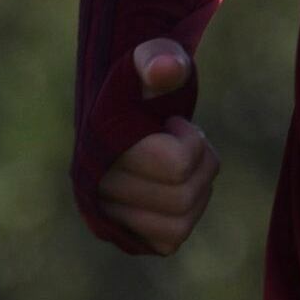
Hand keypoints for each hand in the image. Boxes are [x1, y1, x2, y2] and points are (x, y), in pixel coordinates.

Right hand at [94, 39, 217, 255]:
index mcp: (101, 143)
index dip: (191, 142)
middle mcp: (97, 186)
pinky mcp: (125, 234)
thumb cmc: (144, 83)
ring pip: (178, 225)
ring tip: (185, 167)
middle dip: (202, 167)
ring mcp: (109, 214)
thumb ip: (160, 58)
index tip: (175, 123)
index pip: (175, 165)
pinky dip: (185, 216)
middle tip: (187, 144)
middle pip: (182, 199)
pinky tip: (177, 189)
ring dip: (197, 192)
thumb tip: (165, 70)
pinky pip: (169, 242)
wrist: (125, 112)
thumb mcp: (153, 58)